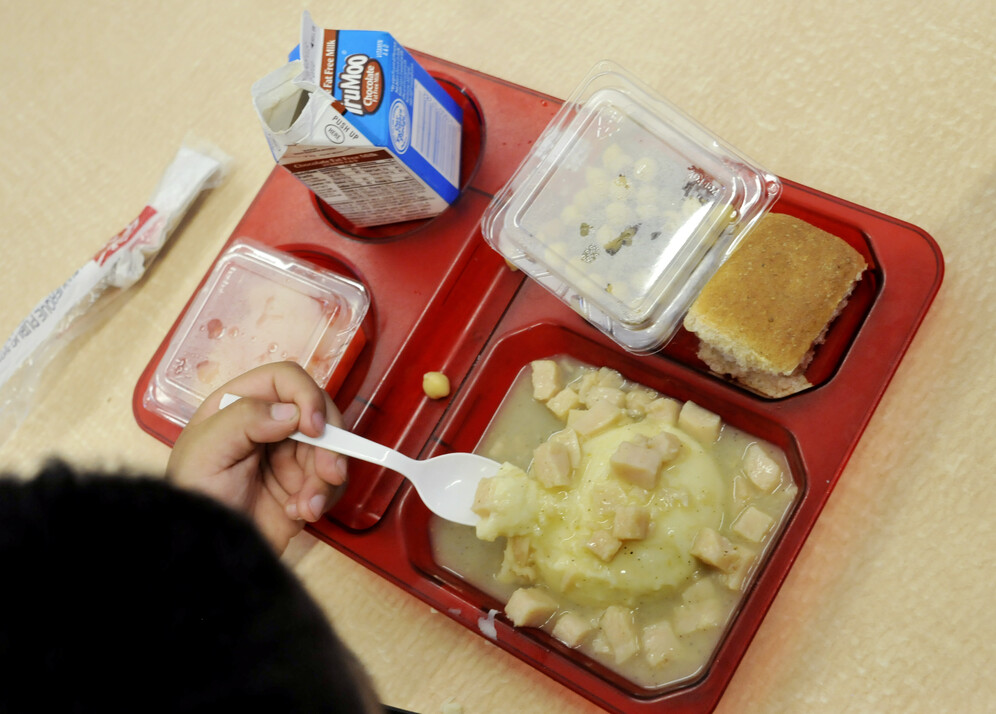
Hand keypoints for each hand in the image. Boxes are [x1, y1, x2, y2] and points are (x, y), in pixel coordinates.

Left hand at [167, 362, 347, 551]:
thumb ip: (244, 419)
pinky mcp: (303, 486)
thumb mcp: (205, 452)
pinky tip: (300, 514)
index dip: (307, 395)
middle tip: (330, 473)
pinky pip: (332, 482)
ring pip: (331, 449)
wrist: (203, 554)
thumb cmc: (193, 498)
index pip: (286, 380)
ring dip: (326, 479)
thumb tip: (291, 412)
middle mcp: (269, 424)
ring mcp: (289, 456)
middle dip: (330, 443)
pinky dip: (324, 497)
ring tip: (306, 508)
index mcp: (241, 404)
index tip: (314, 428)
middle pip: (319, 413)